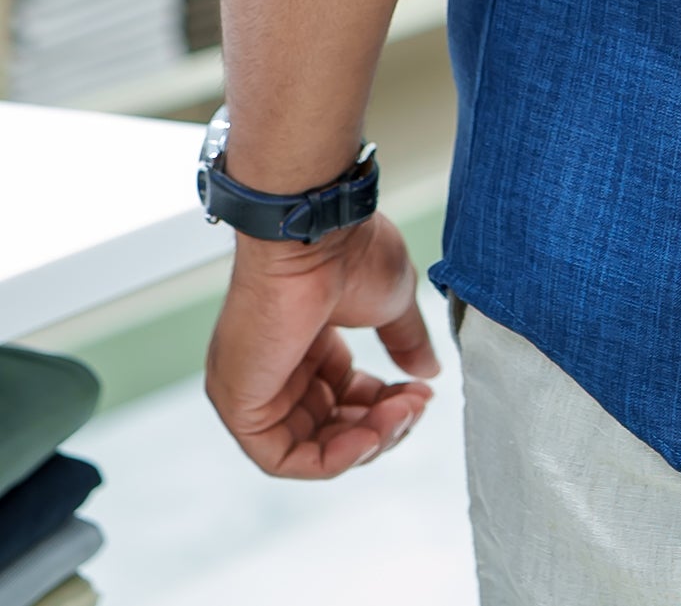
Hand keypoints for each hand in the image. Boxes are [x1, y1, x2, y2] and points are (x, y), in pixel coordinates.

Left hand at [205, 213, 439, 478]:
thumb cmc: (347, 250)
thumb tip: (428, 373)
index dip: (383, 404)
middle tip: (415, 406)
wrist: (317, 234)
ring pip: (310, 448)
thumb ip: (406, 340)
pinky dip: (330, 458)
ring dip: (365, 441)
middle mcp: (274, 367)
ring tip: (401, 413)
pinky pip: (283, 458)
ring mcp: (254, 388)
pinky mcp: (240, 406)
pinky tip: (368, 435)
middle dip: (380, 426)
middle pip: (329, 427)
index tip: (420, 393)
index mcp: (303, 340)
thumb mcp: (390, 301)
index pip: (341, 397)